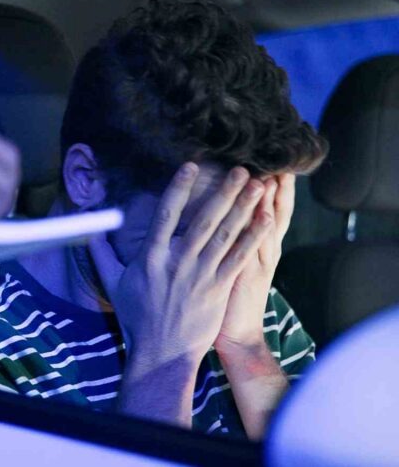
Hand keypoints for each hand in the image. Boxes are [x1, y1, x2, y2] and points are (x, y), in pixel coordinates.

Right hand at [91, 164, 270, 371]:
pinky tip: (265, 220)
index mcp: (150, 258)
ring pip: (225, 235)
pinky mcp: (219, 290)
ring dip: (243, 208)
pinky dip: (253, 237)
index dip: (178, 189)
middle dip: (224, 192)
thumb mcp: (113, 282)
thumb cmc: (136, 317)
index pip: (166, 216)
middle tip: (241, 169)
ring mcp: (201, 276)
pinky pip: (239, 258)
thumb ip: (101, 252)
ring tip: (257, 186)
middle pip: (204, 221)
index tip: (190, 166)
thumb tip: (87, 228)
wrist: (161, 354)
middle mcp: (177, 263)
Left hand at [216, 174, 293, 349]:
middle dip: (276, 187)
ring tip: (272, 176)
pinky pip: (255, 250)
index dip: (272, 187)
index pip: (268, 209)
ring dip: (269, 202)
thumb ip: (229, 239)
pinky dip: (261, 231)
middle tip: (277, 159)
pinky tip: (264, 212)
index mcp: (257, 246)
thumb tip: (216, 211)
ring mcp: (257, 263)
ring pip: (267, 227)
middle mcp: (262, 251)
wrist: (234, 335)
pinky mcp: (247, 277)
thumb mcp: (230, 263)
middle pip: (274, 212)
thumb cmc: (225, 297)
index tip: (269, 160)